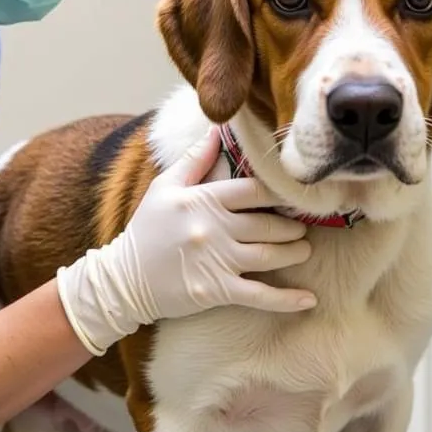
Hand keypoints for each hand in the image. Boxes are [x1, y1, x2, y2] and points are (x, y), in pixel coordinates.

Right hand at [56, 127, 316, 354]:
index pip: (253, 190)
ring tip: (304, 251)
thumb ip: (195, 160)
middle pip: (268, 224)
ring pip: (270, 255)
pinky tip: (309, 300)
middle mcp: (213, 228)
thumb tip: (218, 131)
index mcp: (203, 200)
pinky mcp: (216, 291)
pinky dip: (286, 299)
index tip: (293, 197)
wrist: (122, 280)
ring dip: (295, 254)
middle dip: (292, 226)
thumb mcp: (165, 188)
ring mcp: (217, 260)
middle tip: (303, 227)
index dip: (279, 193)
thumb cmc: (146, 231)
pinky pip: (260, 296)